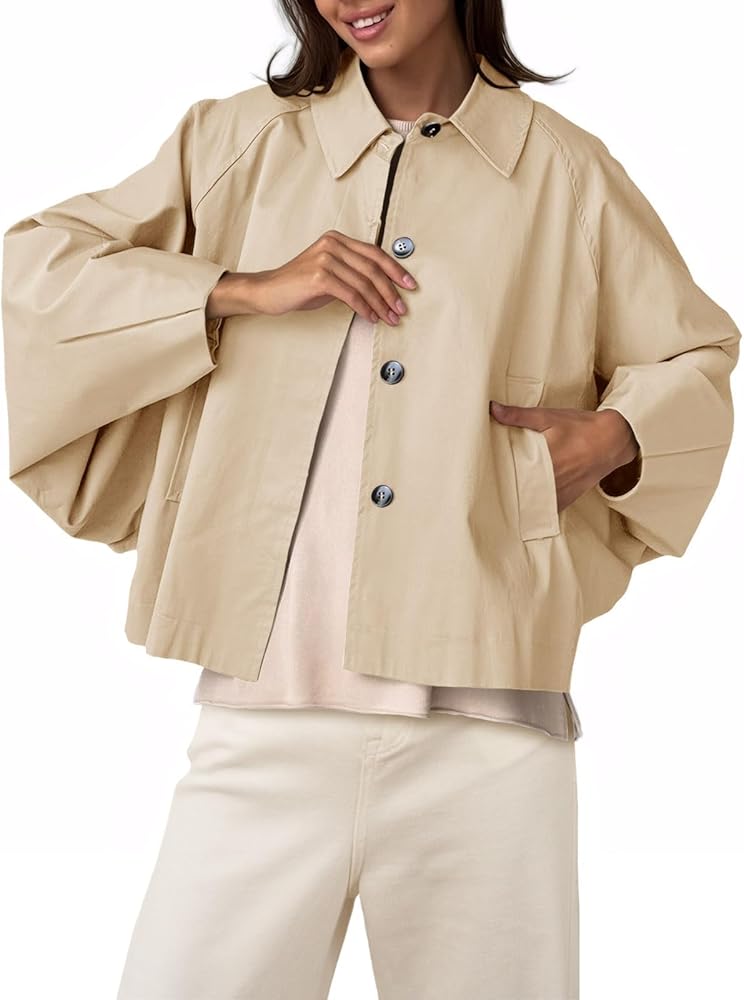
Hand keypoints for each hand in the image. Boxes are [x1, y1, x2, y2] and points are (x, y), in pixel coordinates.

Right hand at [214, 230, 417, 324]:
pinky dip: (364, 308)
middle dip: (391, 292)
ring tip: (390, 318)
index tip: (409, 285)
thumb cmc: (299, 285)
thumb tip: (384, 289)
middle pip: (373, 269)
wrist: (269, 291)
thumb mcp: (330, 273)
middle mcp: (332, 245)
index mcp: (337, 240)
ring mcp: (326, 259)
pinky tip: (371, 317)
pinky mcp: (320, 277)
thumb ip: (353, 273)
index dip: (395, 270)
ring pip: (364, 284)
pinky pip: (351, 295)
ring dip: (381, 304)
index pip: (374, 253)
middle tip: (401, 308)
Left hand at [489, 400, 639, 512]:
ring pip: (531, 504)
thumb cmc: (579, 427)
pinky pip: (546, 510)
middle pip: (519, 492)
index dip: (496, 479)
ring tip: (499, 502)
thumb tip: (492, 408)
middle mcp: (551, 479)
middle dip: (503, 492)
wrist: (612, 441)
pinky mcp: (566, 500)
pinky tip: (522, 508)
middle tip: (485, 492)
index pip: (513, 474)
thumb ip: (519, 415)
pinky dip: (534, 509)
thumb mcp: (548, 417)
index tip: (481, 480)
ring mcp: (560, 492)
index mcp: (544, 458)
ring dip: (517, 503)